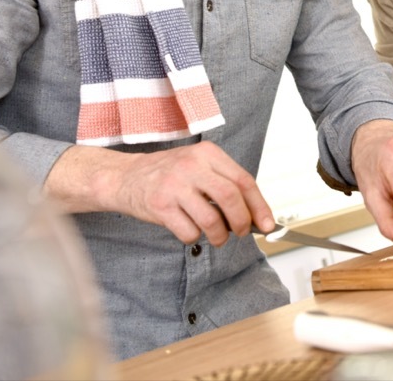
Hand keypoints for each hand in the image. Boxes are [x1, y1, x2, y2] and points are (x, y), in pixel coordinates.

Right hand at [46, 141, 274, 246]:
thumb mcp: (198, 165)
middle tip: (242, 232)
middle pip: (231, 198)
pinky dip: (195, 238)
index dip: (259, 205)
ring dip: (220, 235)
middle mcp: (192, 166)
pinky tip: (190, 231)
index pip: (244, 180)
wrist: (124, 177)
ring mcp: (175, 185)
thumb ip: (224, 182)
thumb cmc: (167, 173)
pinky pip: (189, 231)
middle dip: (242, 222)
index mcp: (208, 153)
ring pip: (211, 219)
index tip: (267, 223)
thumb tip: (254, 213)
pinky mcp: (160, 206)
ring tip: (218, 237)